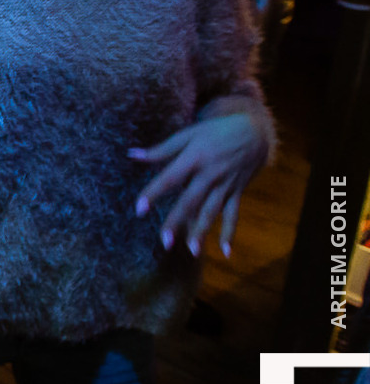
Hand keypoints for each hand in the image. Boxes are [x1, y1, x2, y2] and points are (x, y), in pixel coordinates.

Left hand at [130, 100, 272, 257]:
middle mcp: (210, 174)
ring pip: (212, 212)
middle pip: (190, 201)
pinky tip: (225, 252)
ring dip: (202, 231)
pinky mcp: (237, 193)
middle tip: (164, 242)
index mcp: (194, 158)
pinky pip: (233, 215)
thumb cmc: (214, 132)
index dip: (154, 193)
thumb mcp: (187, 135)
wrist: (253, 132)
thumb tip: (131, 154)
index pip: (169, 178)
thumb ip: (161, 149)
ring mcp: (225, 185)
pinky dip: (230, 233)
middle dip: (177, 222)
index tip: (139, 210)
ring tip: (192, 250)